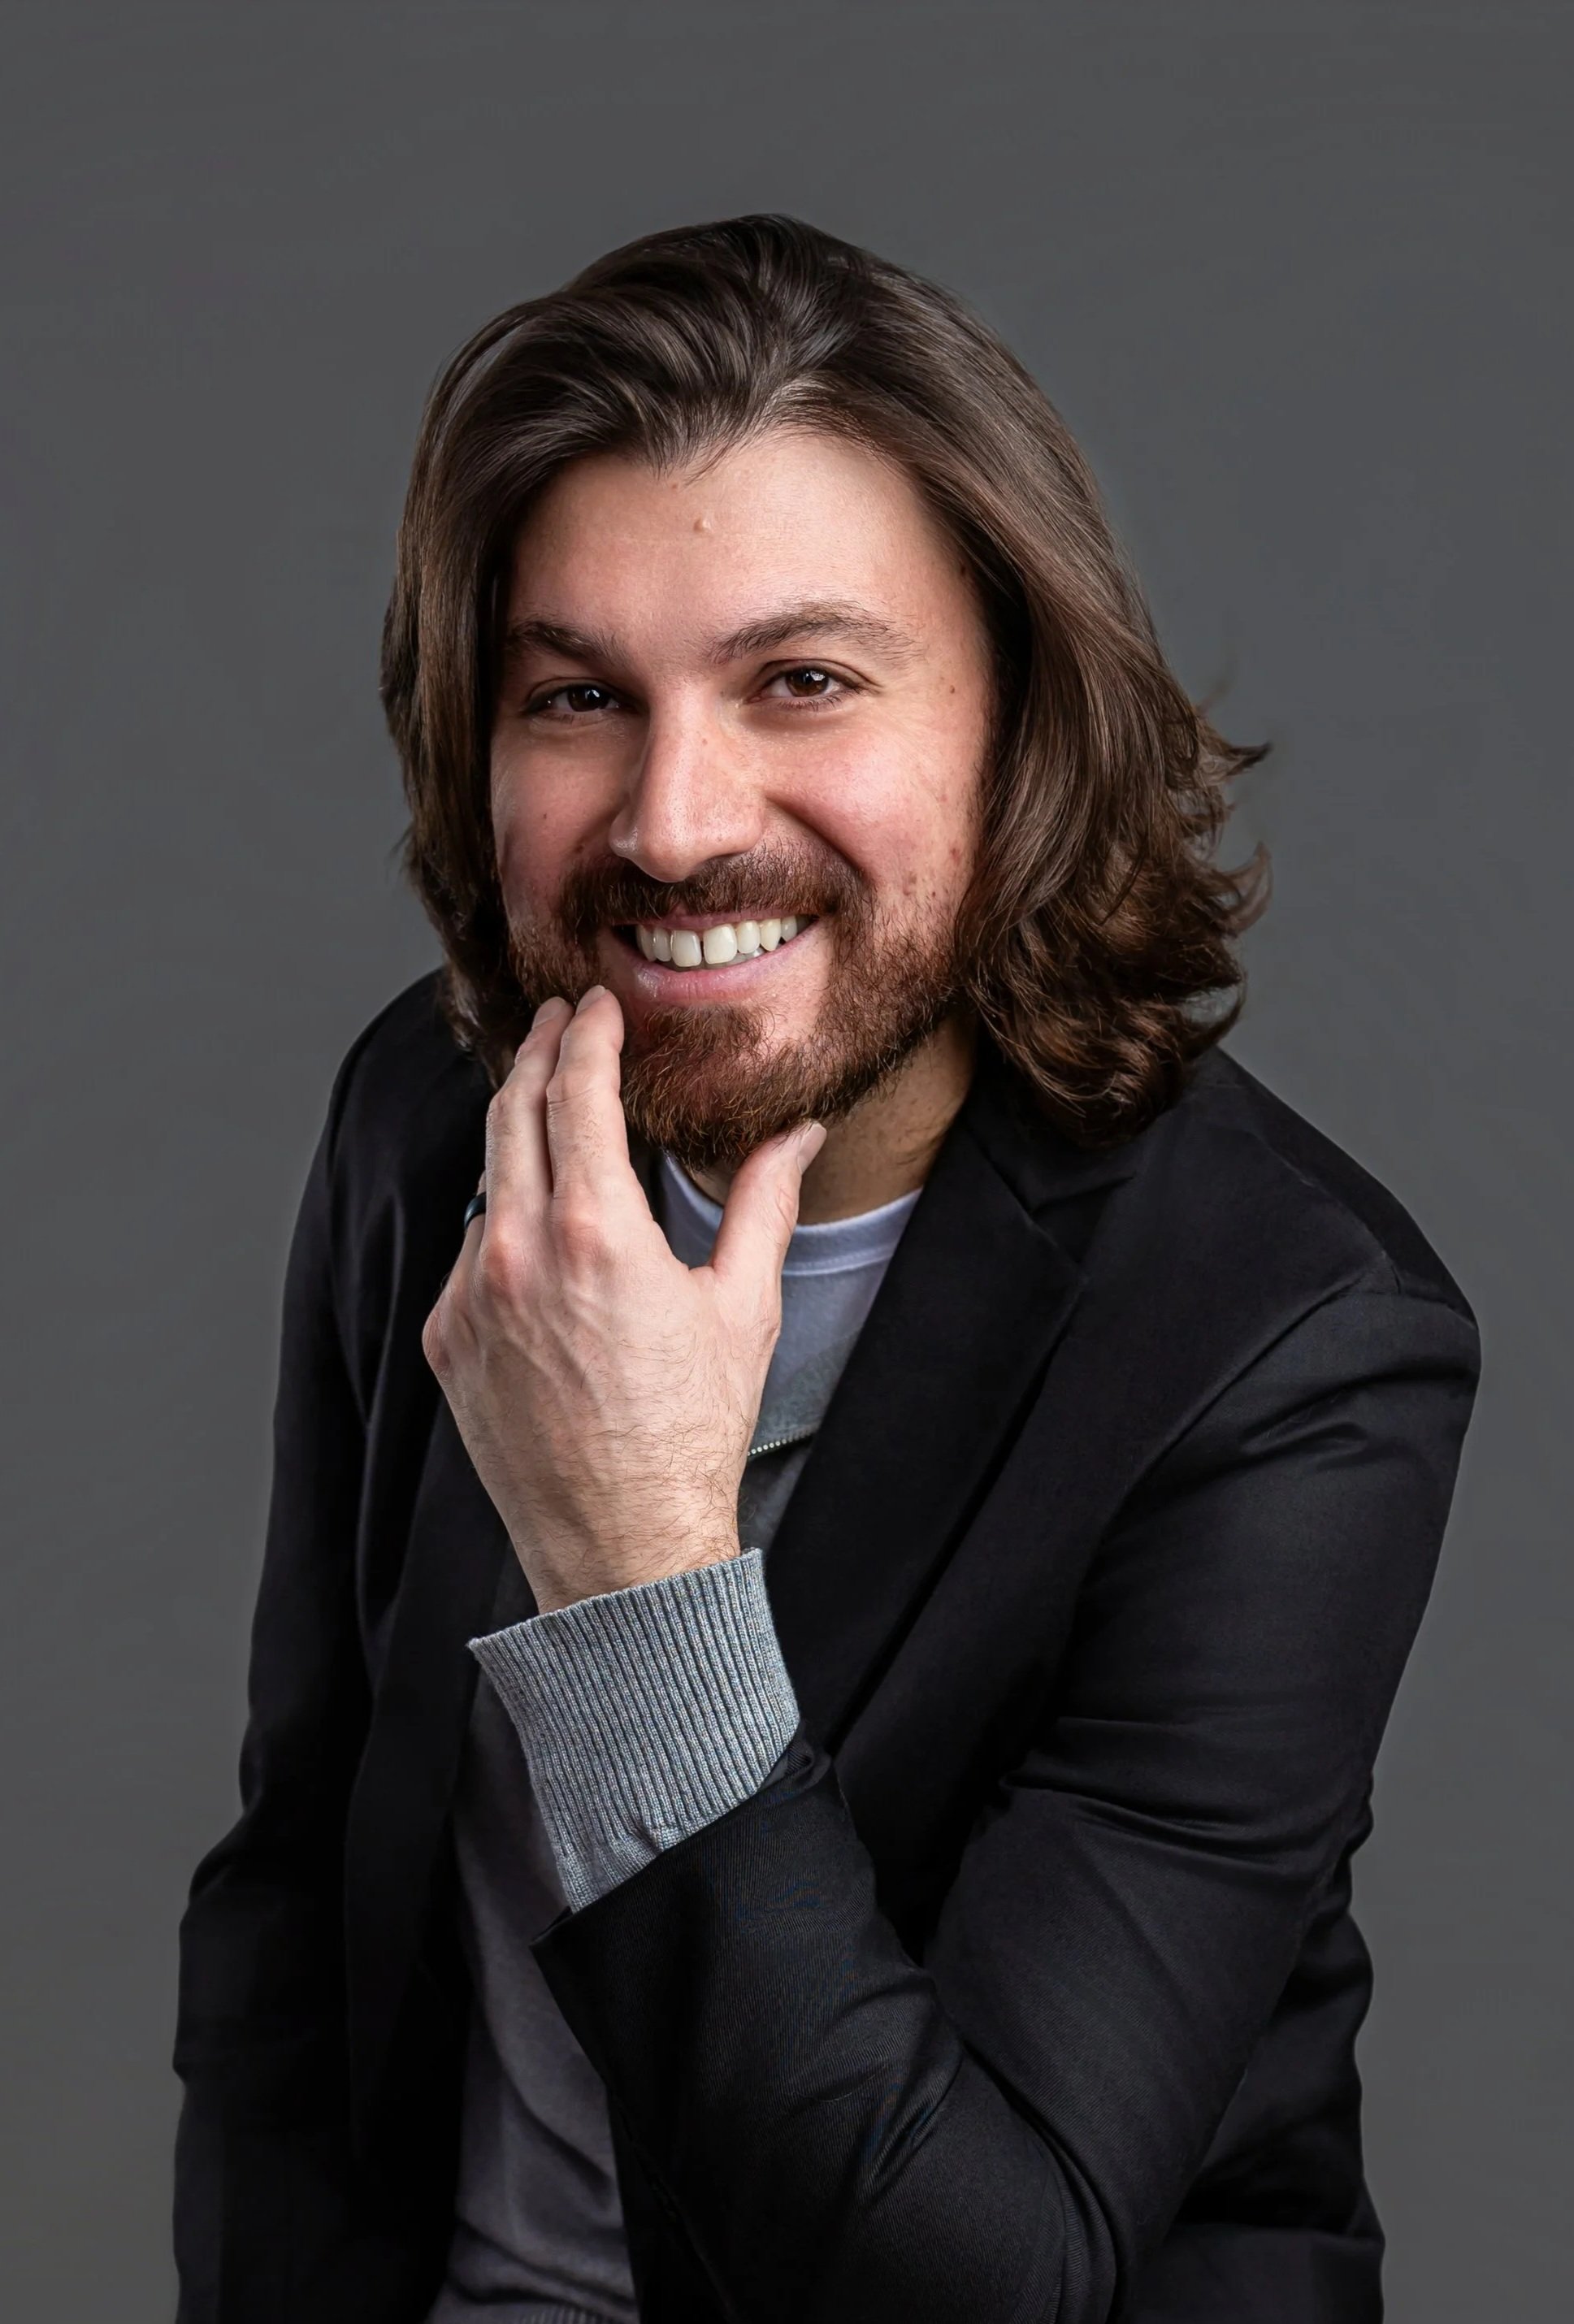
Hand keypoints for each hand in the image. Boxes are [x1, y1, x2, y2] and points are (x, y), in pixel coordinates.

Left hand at [421, 987, 824, 1612]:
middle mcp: (517, 1254)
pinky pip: (472, 1255)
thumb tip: (798, 1132)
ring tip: (555, 1124)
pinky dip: (505, 1228)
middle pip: (511, 1114)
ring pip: (489, 1184)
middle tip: (555, 1022)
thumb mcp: (743, 1307)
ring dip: (521, 1146)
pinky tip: (543, 1239)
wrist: (622, 1546)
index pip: (576, 1092)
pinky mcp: (448, 1341)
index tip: (595, 1005)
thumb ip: (763, 1202)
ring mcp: (471, 1299)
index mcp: (597, 1233)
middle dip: (534, 1055)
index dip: (586, 1035)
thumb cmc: (692, 1432)